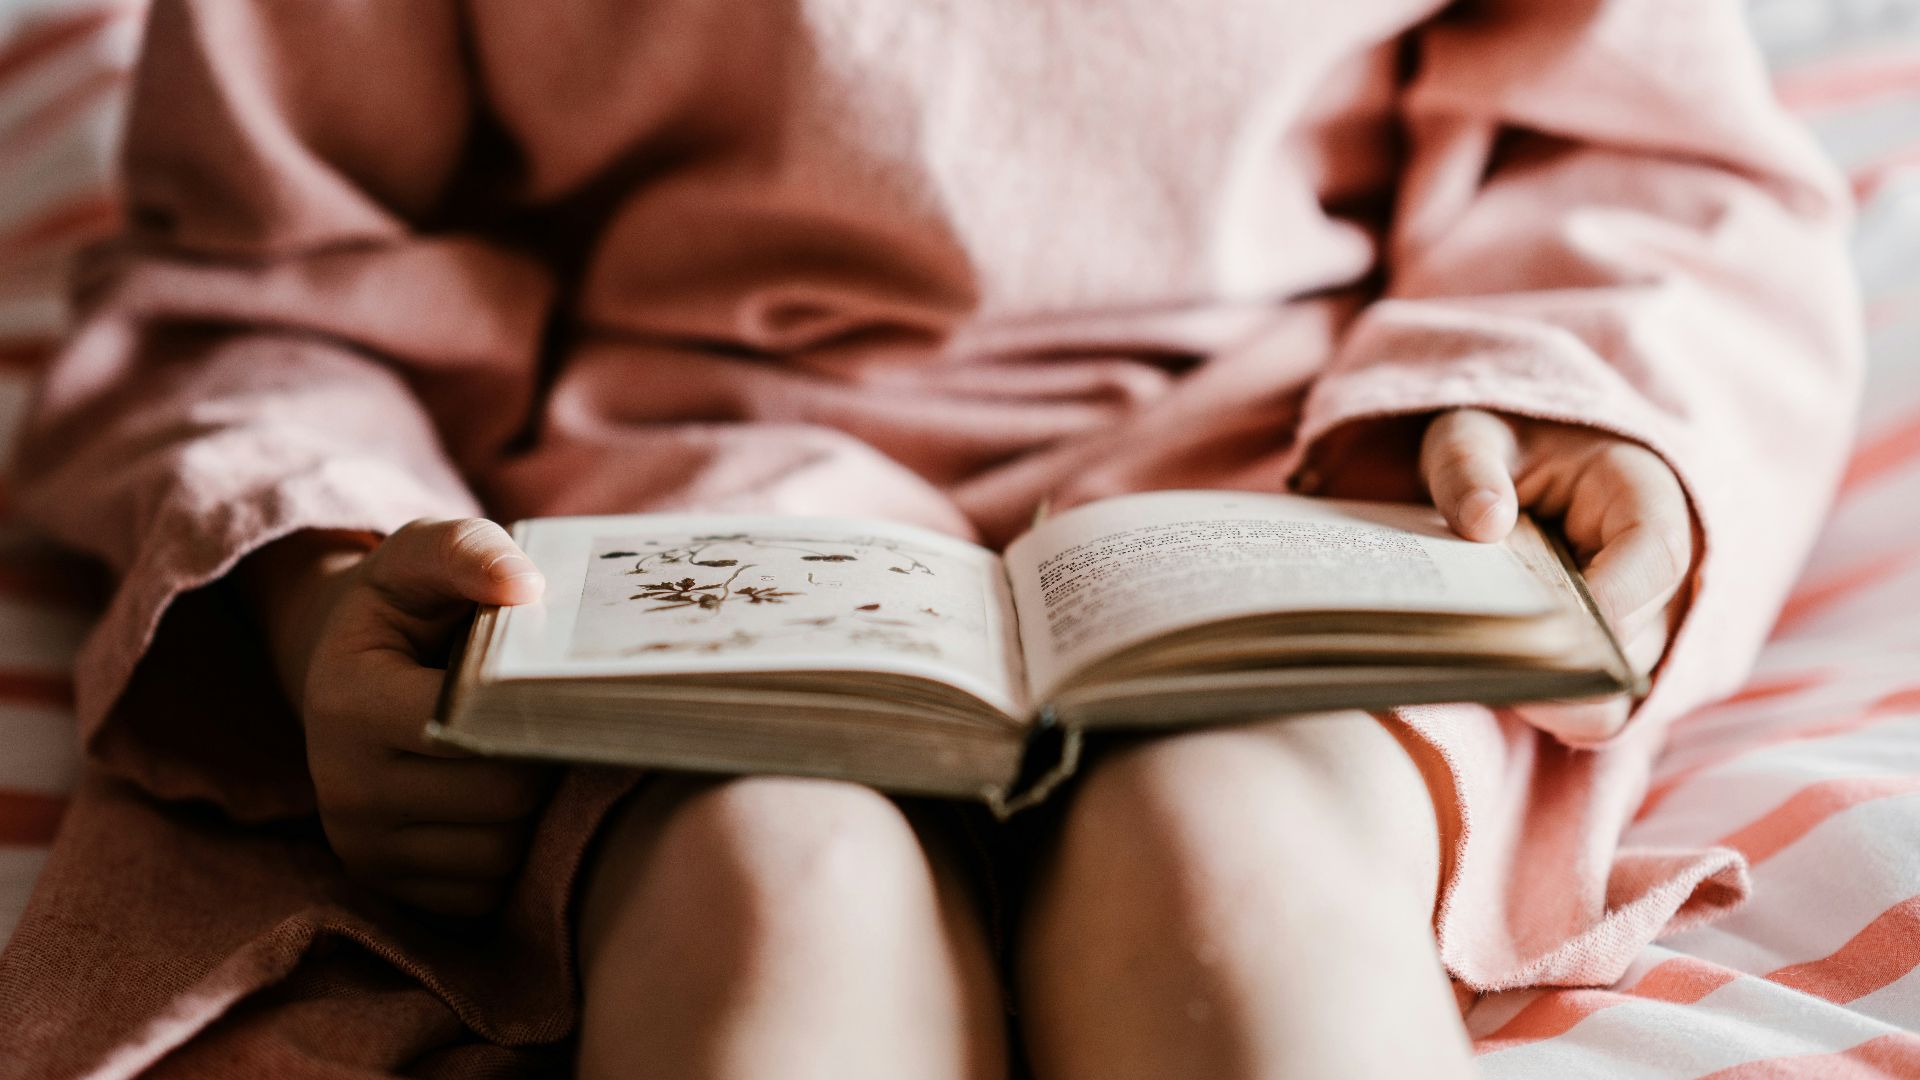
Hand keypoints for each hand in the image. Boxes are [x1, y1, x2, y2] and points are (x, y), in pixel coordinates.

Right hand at [243, 519, 554, 915]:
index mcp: (348, 703)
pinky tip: (497, 804)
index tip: (545, 682)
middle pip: (503, 800)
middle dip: (541, 760)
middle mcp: (342, 789)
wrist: (347, 674)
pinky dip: (508, 854)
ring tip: (518, 758)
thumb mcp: (423, 559)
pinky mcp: (387, 889)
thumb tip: (526, 587)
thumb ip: (470, 553)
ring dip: (532, 812)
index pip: (477, 729)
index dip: (532, 708)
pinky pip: (486, 894)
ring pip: (501, 853)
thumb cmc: (406, 611)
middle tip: (546, 721)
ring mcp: (361, 849)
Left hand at [1420, 409, 1694, 742]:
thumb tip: (1481, 520)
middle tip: (1483, 662)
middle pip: (1639, 645)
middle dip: (1563, 663)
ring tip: (1484, 672)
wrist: (1532, 470)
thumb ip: (1468, 466)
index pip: (1653, 560)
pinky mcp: (1624, 666)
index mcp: (1647, 498)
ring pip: (1622, 694)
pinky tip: (1499, 687)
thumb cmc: (1509, 448)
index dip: (1603, 604)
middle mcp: (1671, 574)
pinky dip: (1553, 711)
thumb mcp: (1475, 433)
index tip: (1535, 629)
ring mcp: (1656, 628)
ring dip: (1555, 696)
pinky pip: (1602, 715)